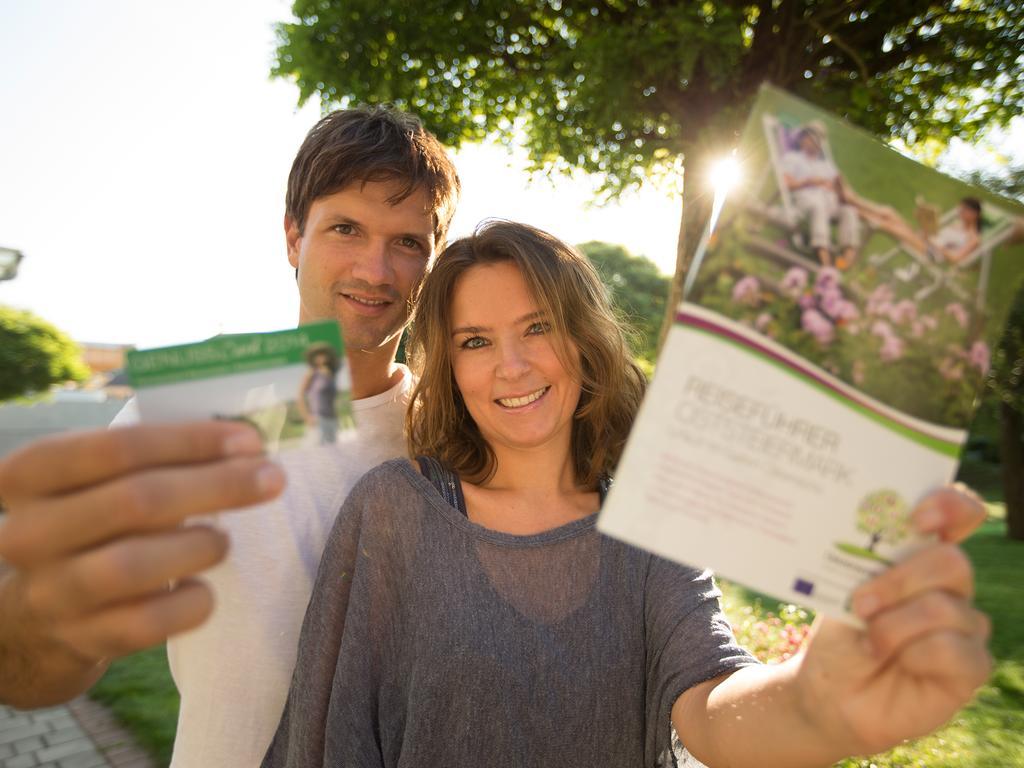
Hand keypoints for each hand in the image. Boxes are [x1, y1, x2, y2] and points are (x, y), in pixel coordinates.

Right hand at [0, 422, 285, 705]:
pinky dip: (191, 603)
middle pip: (136, 501)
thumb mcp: (103, 479)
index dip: (192, 441)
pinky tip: (203, 588)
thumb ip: (160, 457)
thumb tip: (247, 447)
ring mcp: (53, 591)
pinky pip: (150, 622)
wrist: (46, 608)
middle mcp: (28, 533)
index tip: (250, 441)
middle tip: (272, 479)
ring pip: (135, 565)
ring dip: (200, 546)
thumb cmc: (97, 521)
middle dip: (218, 485)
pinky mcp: (84, 638)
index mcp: (30, 474)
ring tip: (222, 541)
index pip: (118, 448)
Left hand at [795, 486, 990, 756]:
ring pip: (945, 608)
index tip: (918, 516)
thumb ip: (861, 561)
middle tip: (861, 603)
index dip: (949, 505)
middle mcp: (950, 586)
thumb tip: (861, 530)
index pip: (957, 513)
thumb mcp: (841, 590)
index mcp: (919, 555)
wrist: (830, 691)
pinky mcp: (971, 667)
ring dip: (894, 627)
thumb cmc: (839, 633)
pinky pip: (953, 650)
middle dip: (899, 581)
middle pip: (951, 561)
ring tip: (870, 642)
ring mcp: (966, 626)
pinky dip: (913, 655)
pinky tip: (898, 663)